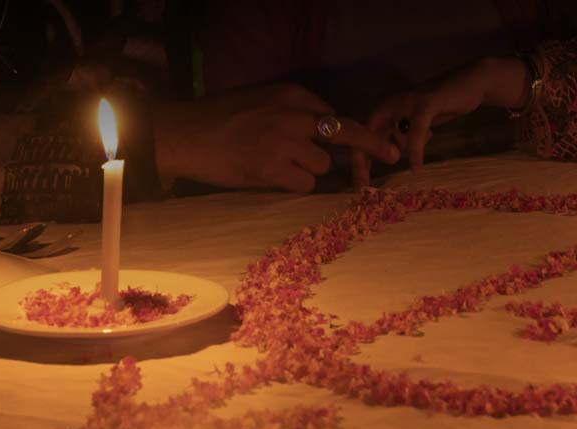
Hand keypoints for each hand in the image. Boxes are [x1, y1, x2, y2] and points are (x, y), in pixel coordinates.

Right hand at [154, 84, 399, 193]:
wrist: (183, 135)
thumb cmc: (218, 119)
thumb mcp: (260, 100)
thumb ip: (292, 112)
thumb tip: (324, 131)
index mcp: (290, 95)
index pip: (334, 114)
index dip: (355, 131)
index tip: (385, 142)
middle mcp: (292, 115)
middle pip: (344, 135)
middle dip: (366, 147)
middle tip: (393, 155)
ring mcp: (284, 143)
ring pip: (322, 165)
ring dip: (308, 171)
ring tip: (276, 166)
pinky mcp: (272, 169)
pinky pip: (304, 184)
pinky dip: (293, 186)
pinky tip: (270, 178)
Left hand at [359, 57, 529, 182]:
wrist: (471, 84)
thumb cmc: (443, 106)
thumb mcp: (417, 125)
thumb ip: (403, 137)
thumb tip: (392, 157)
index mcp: (386, 109)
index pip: (363, 136)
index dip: (358, 159)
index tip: (358, 183)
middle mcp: (391, 104)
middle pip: (367, 135)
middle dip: (363, 161)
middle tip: (363, 185)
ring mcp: (408, 101)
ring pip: (389, 133)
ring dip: (390, 155)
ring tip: (395, 174)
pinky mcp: (426, 102)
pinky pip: (416, 130)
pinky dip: (415, 149)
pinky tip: (416, 167)